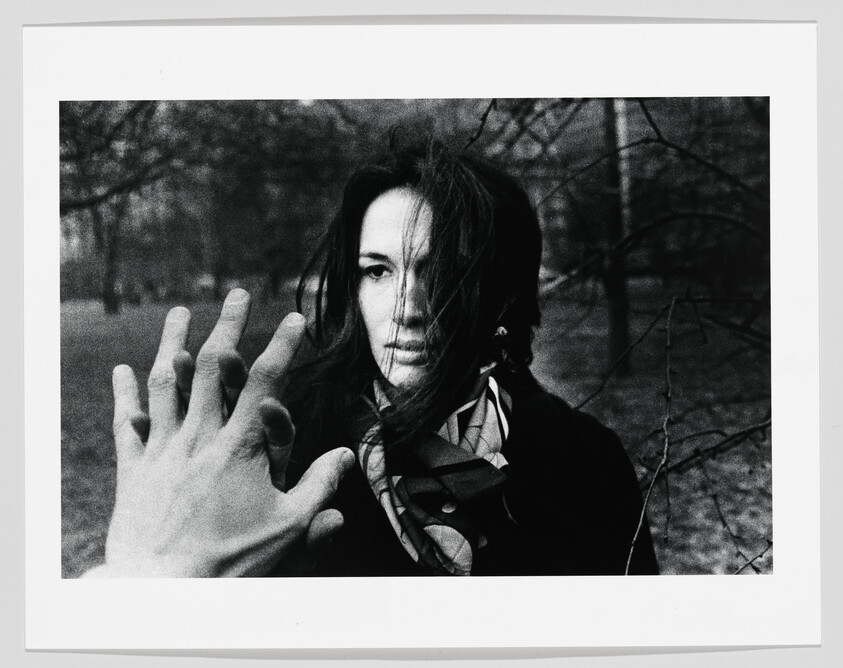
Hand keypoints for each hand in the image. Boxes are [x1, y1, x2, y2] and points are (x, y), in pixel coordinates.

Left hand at [88, 289, 352, 576]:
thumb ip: (320, 486)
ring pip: (166, 384)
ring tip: (178, 313)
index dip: (282, 346)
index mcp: (239, 446)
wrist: (161, 589)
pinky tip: (123, 371)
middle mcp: (199, 436)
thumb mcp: (288, 527)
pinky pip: (126, 424)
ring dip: (173, 344)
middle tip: (238, 294)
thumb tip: (348, 455)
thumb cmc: (231, 561)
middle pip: (212, 367)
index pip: (265, 382)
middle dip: (229, 326)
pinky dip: (124, 395)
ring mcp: (162, 449)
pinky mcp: (134, 470)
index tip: (296, 317)